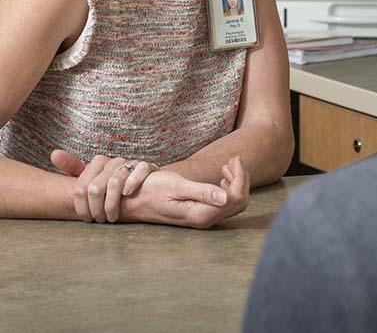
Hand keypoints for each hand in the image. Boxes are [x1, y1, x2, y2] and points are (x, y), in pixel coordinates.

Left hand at [51, 149, 159, 222]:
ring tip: (112, 217)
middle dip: (96, 208)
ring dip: (112, 204)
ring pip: (115, 181)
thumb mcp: (94, 178)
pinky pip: (140, 170)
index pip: (82, 186)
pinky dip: (132, 183)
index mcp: (98, 163)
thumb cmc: (116, 185)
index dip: (82, 206)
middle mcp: (114, 161)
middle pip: (96, 187)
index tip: (86, 218)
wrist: (146, 184)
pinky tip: (127, 194)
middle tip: (100, 220)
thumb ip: (74, 168)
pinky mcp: (148, 167)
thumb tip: (54, 154)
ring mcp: (131, 163)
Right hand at [121, 157, 249, 228]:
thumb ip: (202, 192)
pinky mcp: (200, 214)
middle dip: (241, 179)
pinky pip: (224, 203)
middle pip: (239, 201)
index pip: (236, 197)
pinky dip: (227, 187)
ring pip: (234, 203)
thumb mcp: (177, 186)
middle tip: (233, 160)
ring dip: (235, 182)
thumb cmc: (152, 190)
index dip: (240, 177)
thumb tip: (226, 197)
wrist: (133, 201)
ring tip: (227, 166)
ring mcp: (203, 218)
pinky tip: (221, 177)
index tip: (233, 159)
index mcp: (202, 214)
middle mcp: (205, 220)